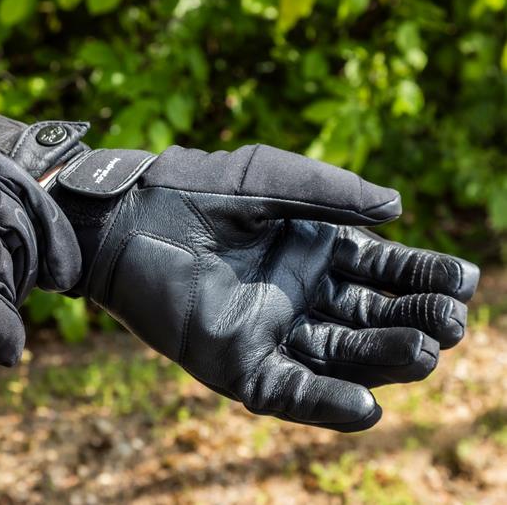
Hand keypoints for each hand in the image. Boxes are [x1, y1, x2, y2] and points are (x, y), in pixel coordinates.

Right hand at [0, 140, 79, 413]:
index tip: (59, 259)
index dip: (44, 223)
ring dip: (8, 306)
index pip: (10, 182)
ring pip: (11, 277)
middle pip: (16, 230)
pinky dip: (7, 342)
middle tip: (22, 290)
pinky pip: (1, 323)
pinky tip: (1, 354)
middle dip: (26, 267)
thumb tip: (23, 210)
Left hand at [50, 144, 478, 431]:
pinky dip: (325, 403)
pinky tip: (366, 406)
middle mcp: (299, 292)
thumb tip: (399, 209)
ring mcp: (269, 328)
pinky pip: (289, 390)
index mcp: (313, 248)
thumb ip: (331, 191)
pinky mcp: (235, 359)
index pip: (382, 271)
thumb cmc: (192, 188)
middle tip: (450, 323)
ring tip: (426, 353)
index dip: (422, 277)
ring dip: (383, 360)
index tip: (462, 281)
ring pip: (340, 355)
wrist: (124, 217)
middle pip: (370, 317)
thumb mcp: (270, 179)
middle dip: (413, 321)